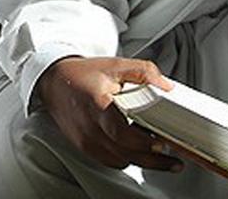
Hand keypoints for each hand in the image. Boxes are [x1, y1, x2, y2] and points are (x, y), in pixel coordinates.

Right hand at [37, 56, 182, 170]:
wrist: (55, 82)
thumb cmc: (83, 75)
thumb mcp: (115, 66)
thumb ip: (143, 72)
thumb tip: (165, 86)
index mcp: (97, 105)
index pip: (121, 133)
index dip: (143, 142)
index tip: (161, 144)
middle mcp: (89, 126)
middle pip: (124, 154)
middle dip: (152, 161)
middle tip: (172, 161)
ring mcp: (85, 139)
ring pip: (118, 161)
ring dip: (140, 161)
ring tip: (159, 156)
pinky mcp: (84, 147)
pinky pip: (109, 161)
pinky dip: (125, 159)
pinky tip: (137, 153)